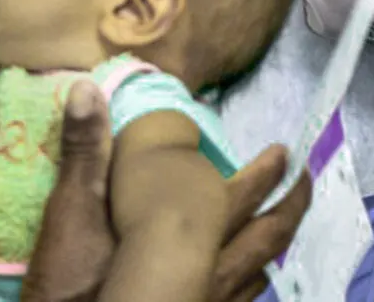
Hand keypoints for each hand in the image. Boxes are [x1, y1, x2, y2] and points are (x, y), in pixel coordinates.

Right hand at [20, 86, 313, 301]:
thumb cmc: (75, 291)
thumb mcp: (69, 218)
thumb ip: (84, 156)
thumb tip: (87, 92)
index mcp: (188, 233)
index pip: (240, 195)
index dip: (266, 172)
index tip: (285, 152)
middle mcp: (212, 271)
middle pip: (266, 235)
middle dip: (288, 204)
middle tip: (303, 181)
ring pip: (258, 273)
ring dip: (273, 244)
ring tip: (281, 230)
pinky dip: (252, 285)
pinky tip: (247, 285)